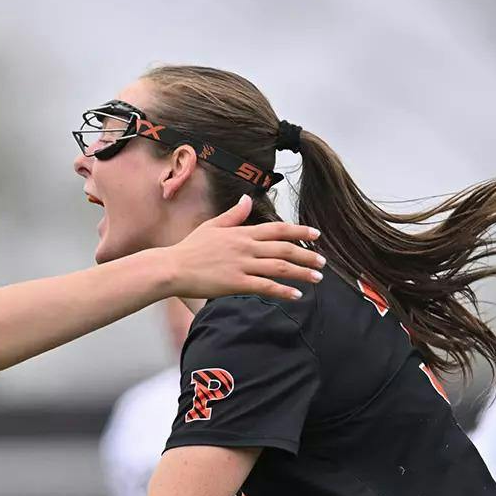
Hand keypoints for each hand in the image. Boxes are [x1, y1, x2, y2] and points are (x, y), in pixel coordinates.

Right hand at [163, 195, 324, 301]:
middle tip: (322, 262)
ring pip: (279, 267)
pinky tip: (296, 295)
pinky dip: (283, 291)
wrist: (172, 268)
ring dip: (301, 272)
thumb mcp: (212, 226)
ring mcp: (241, 265)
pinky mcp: (236, 283)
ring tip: (317, 278)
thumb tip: (246, 199)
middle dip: (307, 255)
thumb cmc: (189, 248)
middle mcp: (246, 247)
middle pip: (284, 249)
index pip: (278, 229)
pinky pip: (265, 286)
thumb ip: (233, 215)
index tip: (316, 235)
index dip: (300, 231)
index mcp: (242, 232)